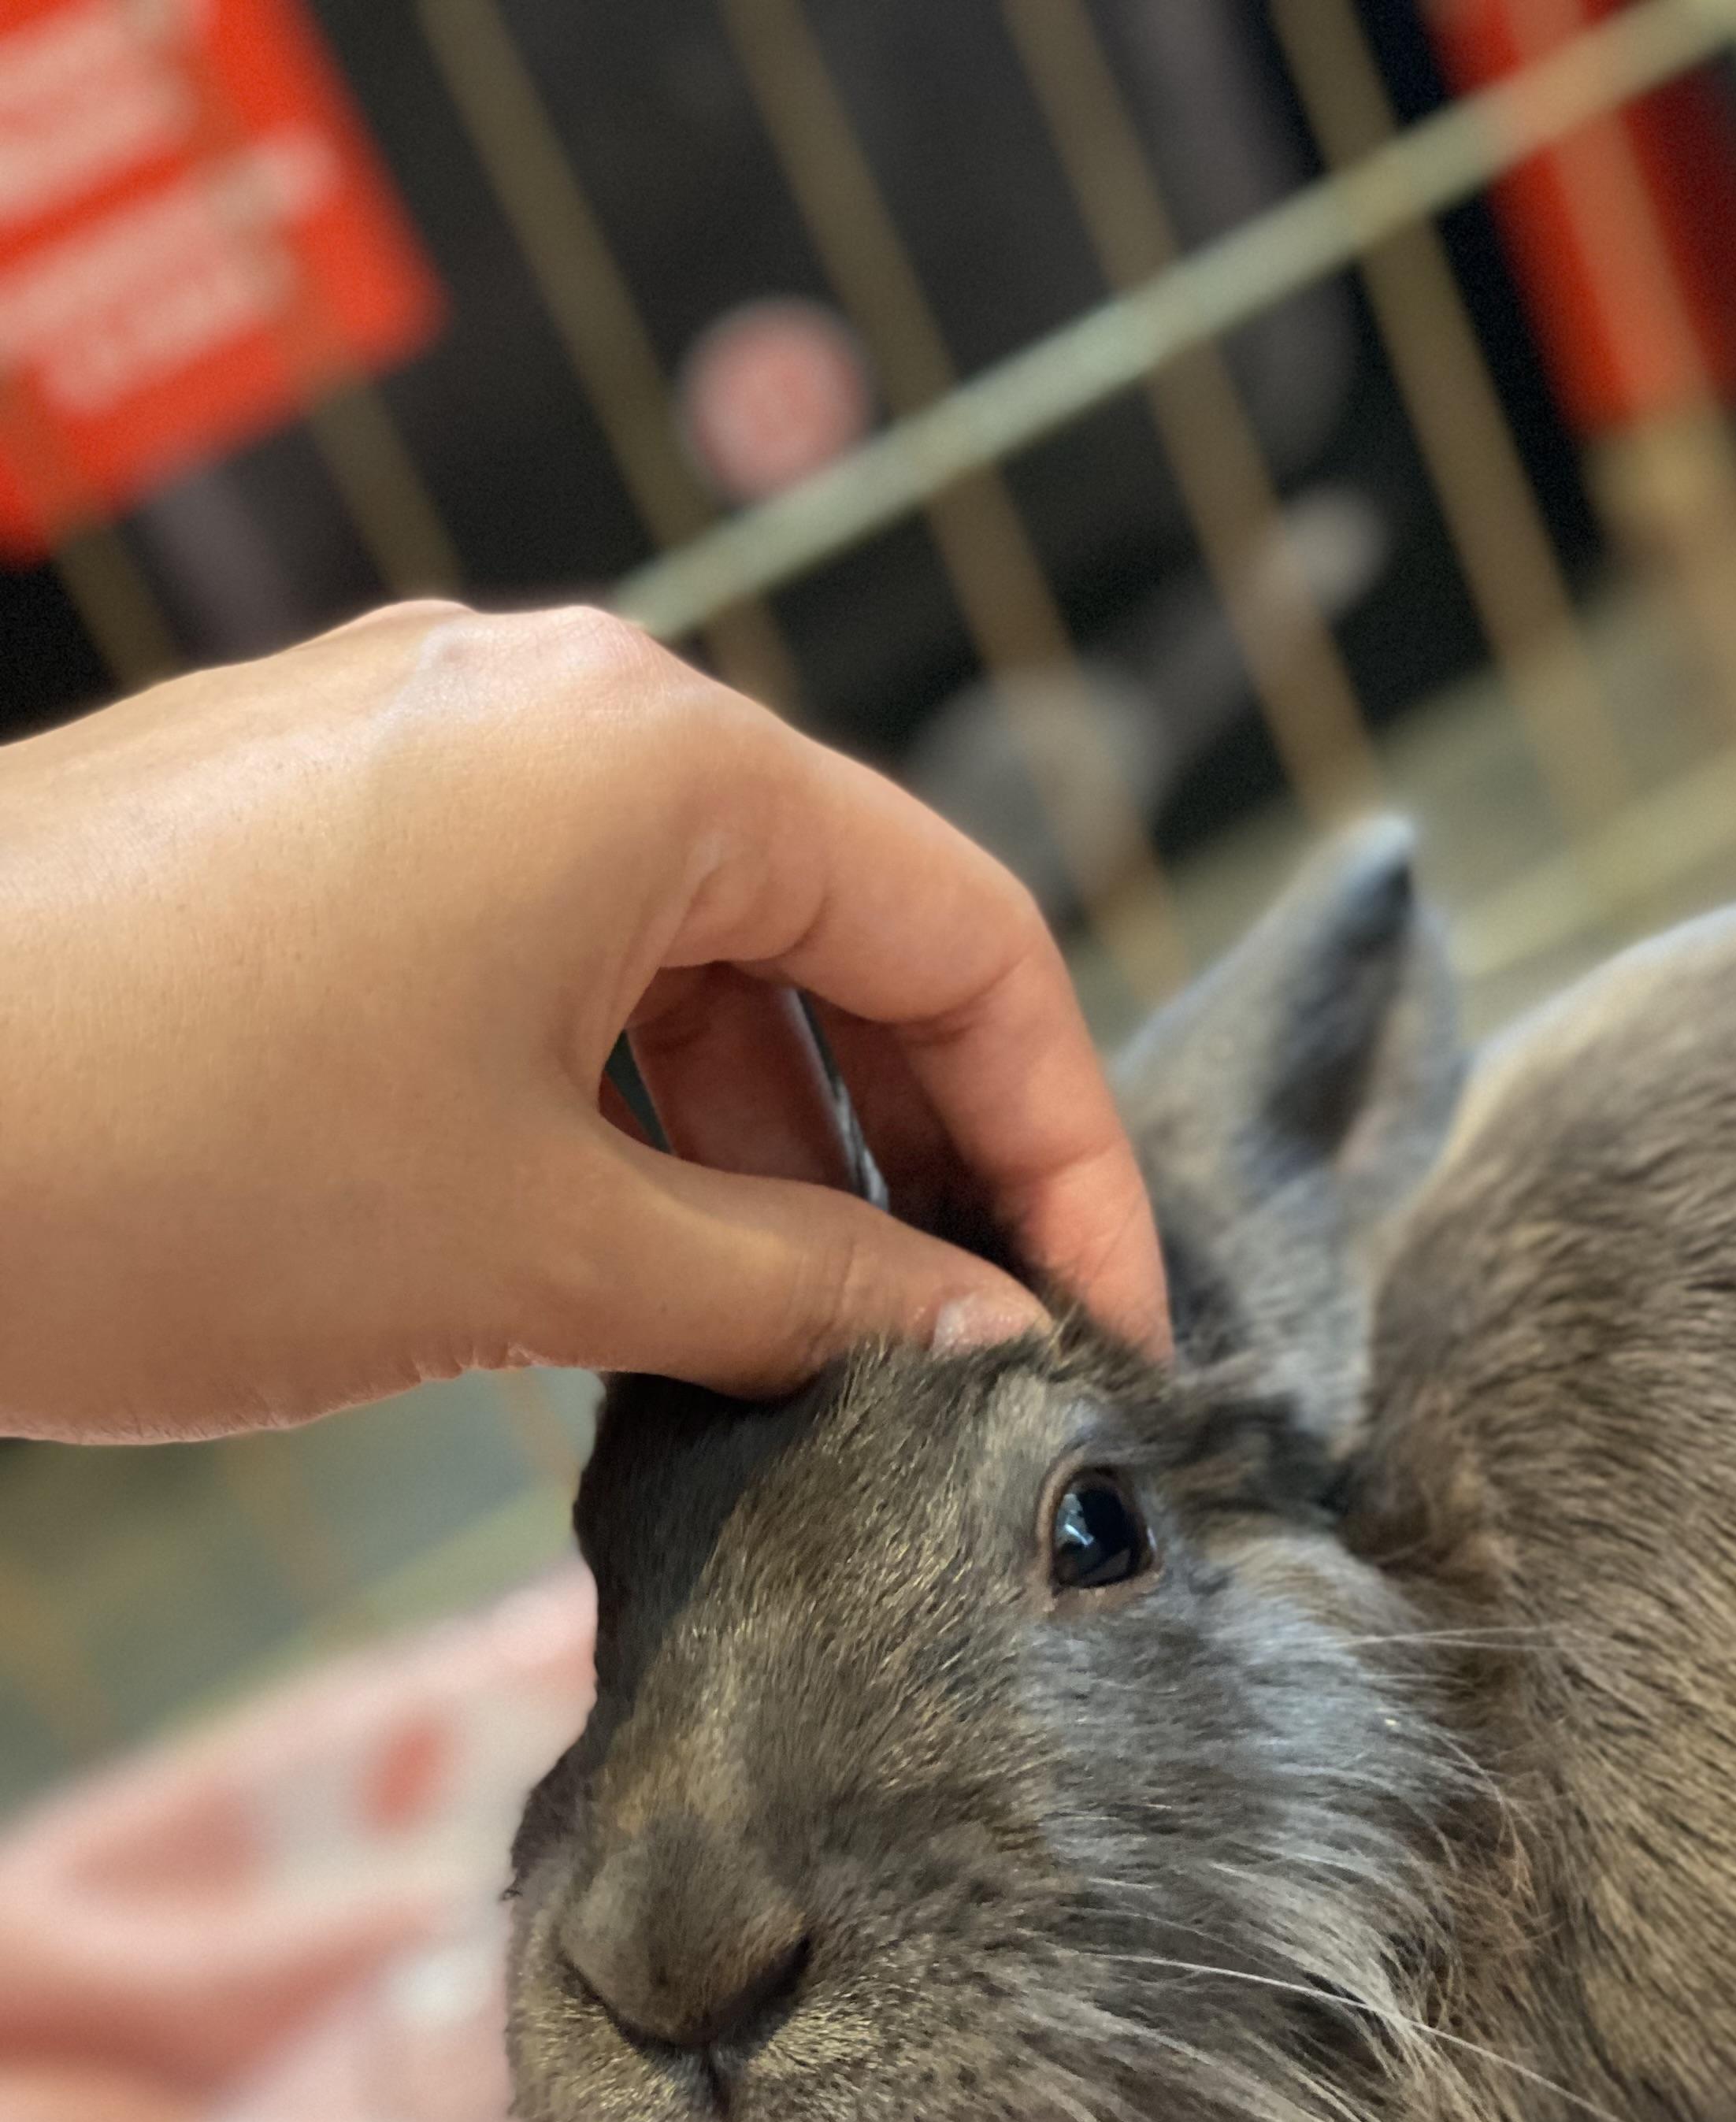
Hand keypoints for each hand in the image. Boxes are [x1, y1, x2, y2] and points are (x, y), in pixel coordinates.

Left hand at [0, 601, 1169, 1440]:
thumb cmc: (167, 1170)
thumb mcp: (538, 1251)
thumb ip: (805, 1289)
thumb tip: (985, 1336)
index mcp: (649, 756)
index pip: (965, 936)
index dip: (1068, 1148)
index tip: (1108, 1322)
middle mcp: (550, 704)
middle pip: (838, 928)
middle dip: (927, 1147)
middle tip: (978, 1342)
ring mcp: (419, 752)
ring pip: (688, 949)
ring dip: (773, 1142)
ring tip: (812, 1339)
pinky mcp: (317, 827)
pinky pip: (550, 952)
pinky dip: (628, 1102)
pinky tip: (649, 1257)